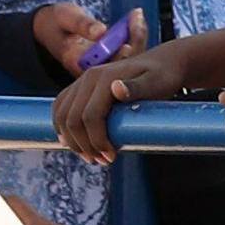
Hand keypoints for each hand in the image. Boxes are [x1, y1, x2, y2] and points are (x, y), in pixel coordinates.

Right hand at [29, 1, 134, 78]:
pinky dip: (134, 34)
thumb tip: (101, 31)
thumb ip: (81, 24)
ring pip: (127, 59)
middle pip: (120, 65)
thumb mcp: (65, 18)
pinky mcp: (110, 58)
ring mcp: (102, 65)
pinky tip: (136, 16)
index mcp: (76, 62)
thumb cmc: (57, 23)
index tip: (127, 44)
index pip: (102, 67)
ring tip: (137, 15)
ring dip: (136, 37)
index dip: (118, 59)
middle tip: (137, 20)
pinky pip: (127, 51)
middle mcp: (90, 69)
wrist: (53, 29)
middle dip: (134, 43)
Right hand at [55, 37, 196, 160]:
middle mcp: (88, 78)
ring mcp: (82, 82)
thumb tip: (116, 89)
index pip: (90, 116)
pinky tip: (73, 142)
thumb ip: (138, 87)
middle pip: (71, 119)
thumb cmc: (163, 76)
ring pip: (62, 115)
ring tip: (91, 156)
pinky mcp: (80, 88)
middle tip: (102, 161)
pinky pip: (61, 108)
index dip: (97, 141)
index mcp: (104, 78)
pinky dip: (62, 128)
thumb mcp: (157, 82)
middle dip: (84, 145)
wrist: (162, 63)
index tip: (111, 157)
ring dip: (72, 140)